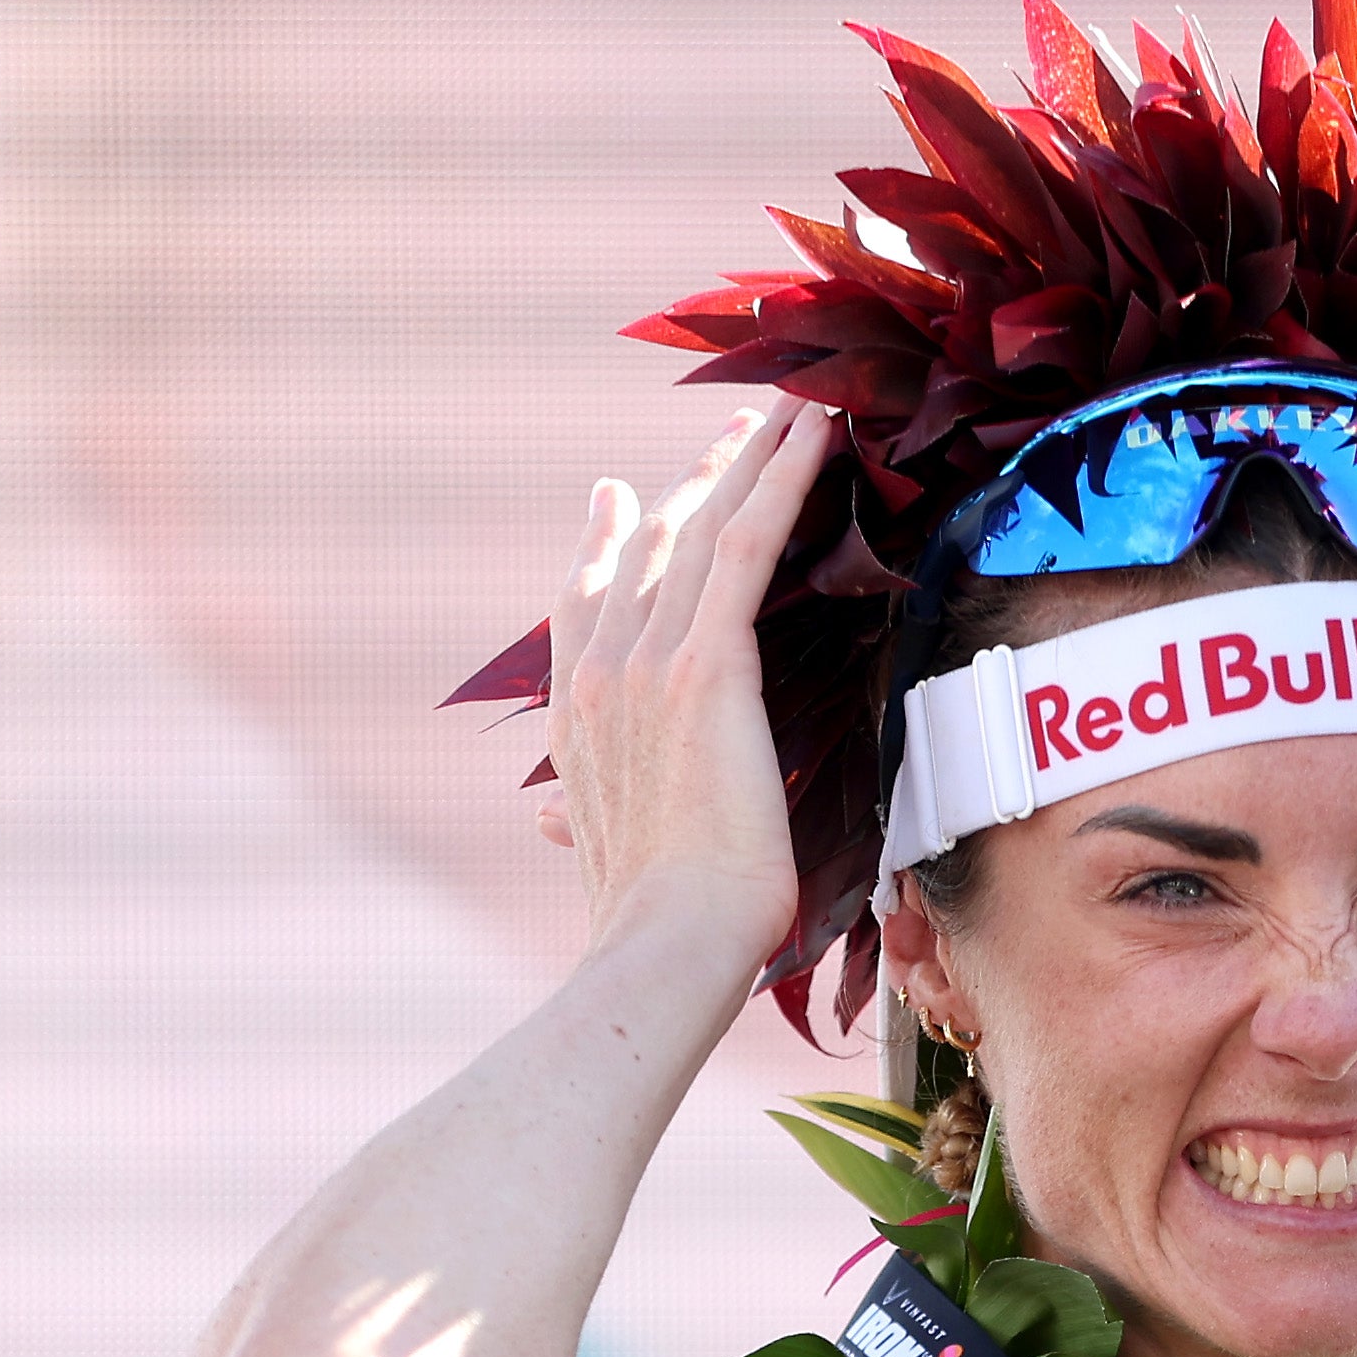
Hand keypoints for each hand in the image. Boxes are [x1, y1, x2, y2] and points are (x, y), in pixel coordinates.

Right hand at [538, 399, 838, 973]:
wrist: (666, 945)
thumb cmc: (650, 924)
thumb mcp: (602, 857)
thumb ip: (573, 819)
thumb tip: (544, 818)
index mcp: (577, 719)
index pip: (586, 605)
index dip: (606, 543)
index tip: (618, 499)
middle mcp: (602, 674)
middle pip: (650, 548)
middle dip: (695, 482)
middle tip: (735, 431)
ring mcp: (649, 661)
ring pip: (702, 528)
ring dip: (748, 460)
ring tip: (786, 411)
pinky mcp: (708, 662)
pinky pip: (748, 543)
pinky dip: (779, 480)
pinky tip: (812, 435)